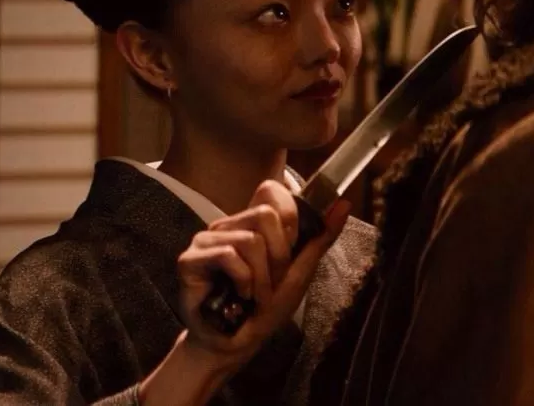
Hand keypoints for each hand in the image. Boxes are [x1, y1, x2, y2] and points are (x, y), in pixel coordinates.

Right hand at [177, 180, 350, 362]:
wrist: (236, 343)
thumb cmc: (265, 309)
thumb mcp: (301, 273)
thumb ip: (320, 238)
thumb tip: (344, 204)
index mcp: (252, 223)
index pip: (271, 190)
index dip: (289, 217)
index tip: (290, 250)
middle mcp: (228, 225)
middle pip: (266, 216)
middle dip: (279, 257)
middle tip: (272, 282)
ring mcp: (206, 239)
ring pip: (250, 240)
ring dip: (262, 278)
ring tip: (256, 296)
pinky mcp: (190, 259)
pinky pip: (227, 255)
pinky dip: (244, 281)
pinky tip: (240, 296)